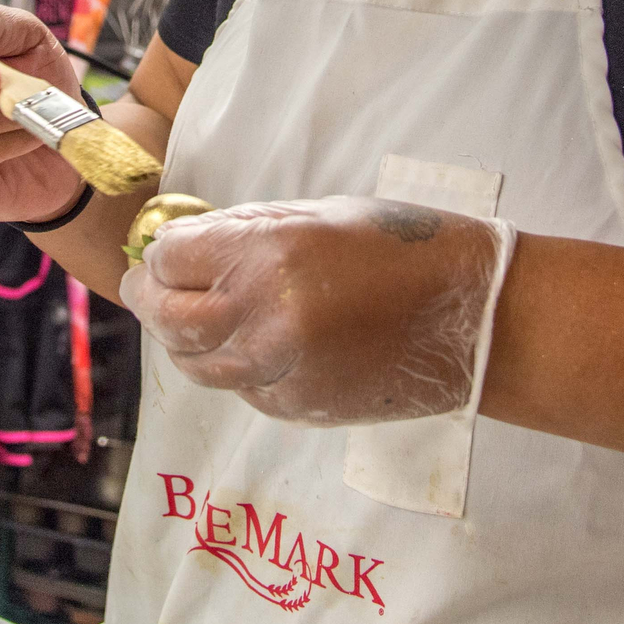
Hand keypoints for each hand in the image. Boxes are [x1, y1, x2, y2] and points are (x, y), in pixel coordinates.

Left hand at [121, 197, 513, 426]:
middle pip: (170, 320)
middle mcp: (267, 316)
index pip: (172, 261)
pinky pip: (242, 390)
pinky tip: (254, 344)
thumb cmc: (404, 248)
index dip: (160, 256)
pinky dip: (234, 368)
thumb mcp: (318, 215)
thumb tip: (185, 246)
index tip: (160, 254)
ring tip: (194, 318)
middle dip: (152, 301)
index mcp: (271, 255)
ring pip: (198, 365)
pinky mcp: (300, 408)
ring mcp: (283, 370)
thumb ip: (246, 232)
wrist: (474, 317)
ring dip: (185, 341)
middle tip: (149, 289)